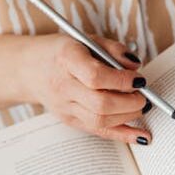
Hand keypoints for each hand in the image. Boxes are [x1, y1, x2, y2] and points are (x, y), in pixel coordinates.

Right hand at [20, 33, 151, 143]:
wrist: (29, 69)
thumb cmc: (62, 52)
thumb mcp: (87, 39)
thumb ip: (113, 50)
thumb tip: (136, 66)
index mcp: (67, 59)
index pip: (96, 77)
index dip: (122, 81)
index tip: (140, 79)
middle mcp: (63, 86)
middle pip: (100, 104)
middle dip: (130, 102)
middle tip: (145, 96)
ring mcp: (65, 107)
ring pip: (100, 120)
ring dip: (128, 116)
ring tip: (142, 106)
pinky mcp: (69, 120)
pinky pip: (98, 131)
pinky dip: (122, 134)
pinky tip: (141, 136)